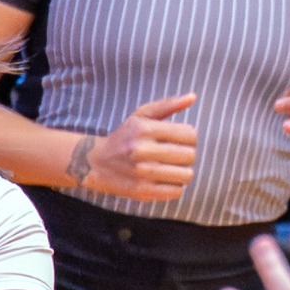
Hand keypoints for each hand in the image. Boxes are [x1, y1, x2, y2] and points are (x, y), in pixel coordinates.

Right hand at [72, 93, 197, 200]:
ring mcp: (141, 173)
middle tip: (175, 156)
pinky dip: (175, 187)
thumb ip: (167, 105)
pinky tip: (164, 180)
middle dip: (186, 155)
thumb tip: (193, 97)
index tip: (180, 141)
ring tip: (170, 168)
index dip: (190, 138)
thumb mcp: (141, 116)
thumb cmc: (125, 137)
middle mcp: (142, 150)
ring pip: (186, 175)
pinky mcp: (142, 191)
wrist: (96, 163)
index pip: (190, 134)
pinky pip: (176, 192)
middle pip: (189, 155)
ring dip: (182, 172)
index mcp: (144, 129)